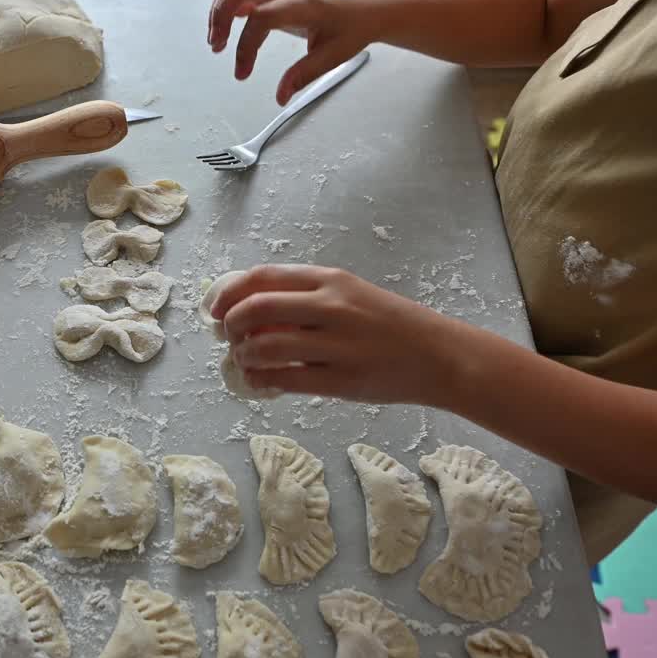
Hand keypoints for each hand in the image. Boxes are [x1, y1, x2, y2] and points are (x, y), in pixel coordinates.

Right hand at [208, 0, 377, 103]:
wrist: (366, 10)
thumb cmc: (353, 27)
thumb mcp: (333, 57)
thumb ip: (304, 75)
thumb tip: (281, 96)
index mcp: (303, 4)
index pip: (262, 16)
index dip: (246, 45)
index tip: (243, 71)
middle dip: (220, 12)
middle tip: (217, 43)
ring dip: (220, 7)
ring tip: (218, 39)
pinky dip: (228, 6)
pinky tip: (227, 27)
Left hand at [210, 264, 469, 405]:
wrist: (440, 356)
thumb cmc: (393, 324)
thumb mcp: (352, 294)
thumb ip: (308, 296)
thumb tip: (252, 307)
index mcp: (331, 279)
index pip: (262, 277)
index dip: (229, 293)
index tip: (215, 308)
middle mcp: (331, 306)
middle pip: (256, 309)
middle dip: (230, 325)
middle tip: (227, 337)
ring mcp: (336, 344)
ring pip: (266, 346)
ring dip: (243, 355)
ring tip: (243, 361)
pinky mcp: (341, 380)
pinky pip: (286, 379)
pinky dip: (262, 380)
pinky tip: (259, 380)